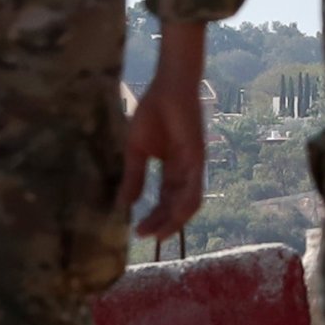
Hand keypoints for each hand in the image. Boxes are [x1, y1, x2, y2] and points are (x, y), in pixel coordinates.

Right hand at [127, 17, 208, 240]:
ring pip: (189, 202)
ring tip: (158, 233)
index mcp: (173, 169)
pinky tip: (173, 215)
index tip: (138, 231)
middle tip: (145, 236)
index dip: (154, 217)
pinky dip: (185, 203)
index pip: (167, 200)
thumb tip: (125, 204)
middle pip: (178, 205)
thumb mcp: (136, 151)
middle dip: (162, 223)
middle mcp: (186, 171)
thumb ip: (134, 177)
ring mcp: (195, 166)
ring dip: (175, 220)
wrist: (168, 88)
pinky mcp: (198, 158)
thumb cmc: (153, 114)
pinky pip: (195, 186)